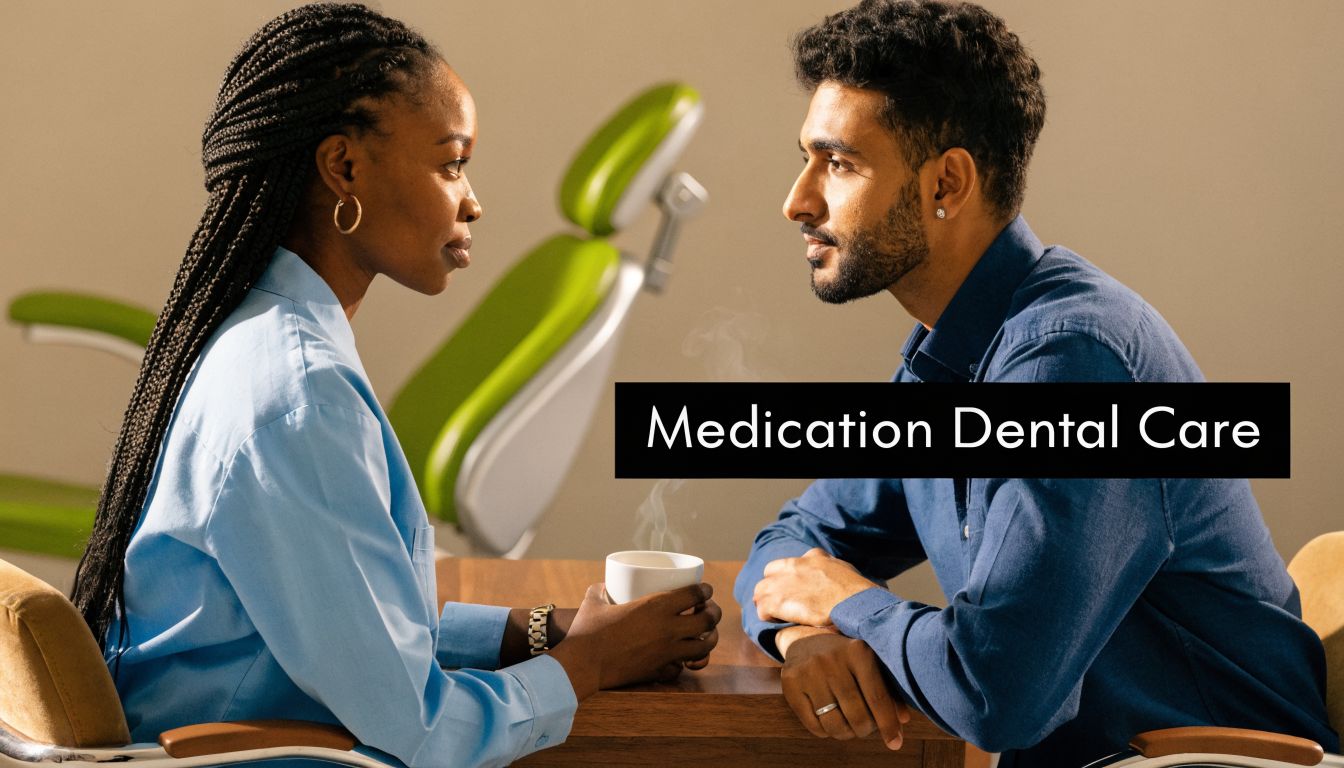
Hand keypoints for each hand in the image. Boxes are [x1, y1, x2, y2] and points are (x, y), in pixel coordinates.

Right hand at [549, 583, 719, 699]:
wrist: (583, 664)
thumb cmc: (587, 630)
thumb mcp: (593, 602)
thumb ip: (601, 590)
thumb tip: (604, 586)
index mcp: (656, 606)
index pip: (694, 594)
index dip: (704, 590)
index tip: (705, 590)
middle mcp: (668, 629)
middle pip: (707, 620)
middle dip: (714, 613)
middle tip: (710, 611)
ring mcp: (666, 652)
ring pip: (704, 647)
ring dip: (709, 640)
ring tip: (706, 636)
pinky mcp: (659, 671)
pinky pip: (681, 668)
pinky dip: (684, 663)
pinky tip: (680, 659)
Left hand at [754, 548, 874, 626]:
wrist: (857, 604)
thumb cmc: (858, 592)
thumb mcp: (844, 569)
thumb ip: (831, 566)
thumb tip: (830, 570)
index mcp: (812, 557)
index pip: (787, 563)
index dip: (784, 577)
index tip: (788, 588)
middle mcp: (795, 566)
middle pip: (769, 574)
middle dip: (770, 587)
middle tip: (776, 602)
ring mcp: (786, 582)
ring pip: (761, 591)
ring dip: (765, 602)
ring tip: (774, 614)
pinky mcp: (780, 600)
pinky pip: (763, 608)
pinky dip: (766, 615)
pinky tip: (774, 621)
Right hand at [781, 631, 909, 749]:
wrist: (805, 638)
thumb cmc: (846, 658)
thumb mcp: (868, 664)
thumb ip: (887, 690)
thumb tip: (903, 720)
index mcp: (858, 651)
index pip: (877, 697)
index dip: (888, 724)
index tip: (895, 743)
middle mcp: (832, 659)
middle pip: (857, 715)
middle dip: (865, 730)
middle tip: (865, 728)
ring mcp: (809, 671)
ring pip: (834, 724)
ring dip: (846, 734)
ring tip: (849, 727)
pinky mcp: (791, 684)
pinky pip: (814, 725)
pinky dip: (826, 732)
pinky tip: (830, 722)